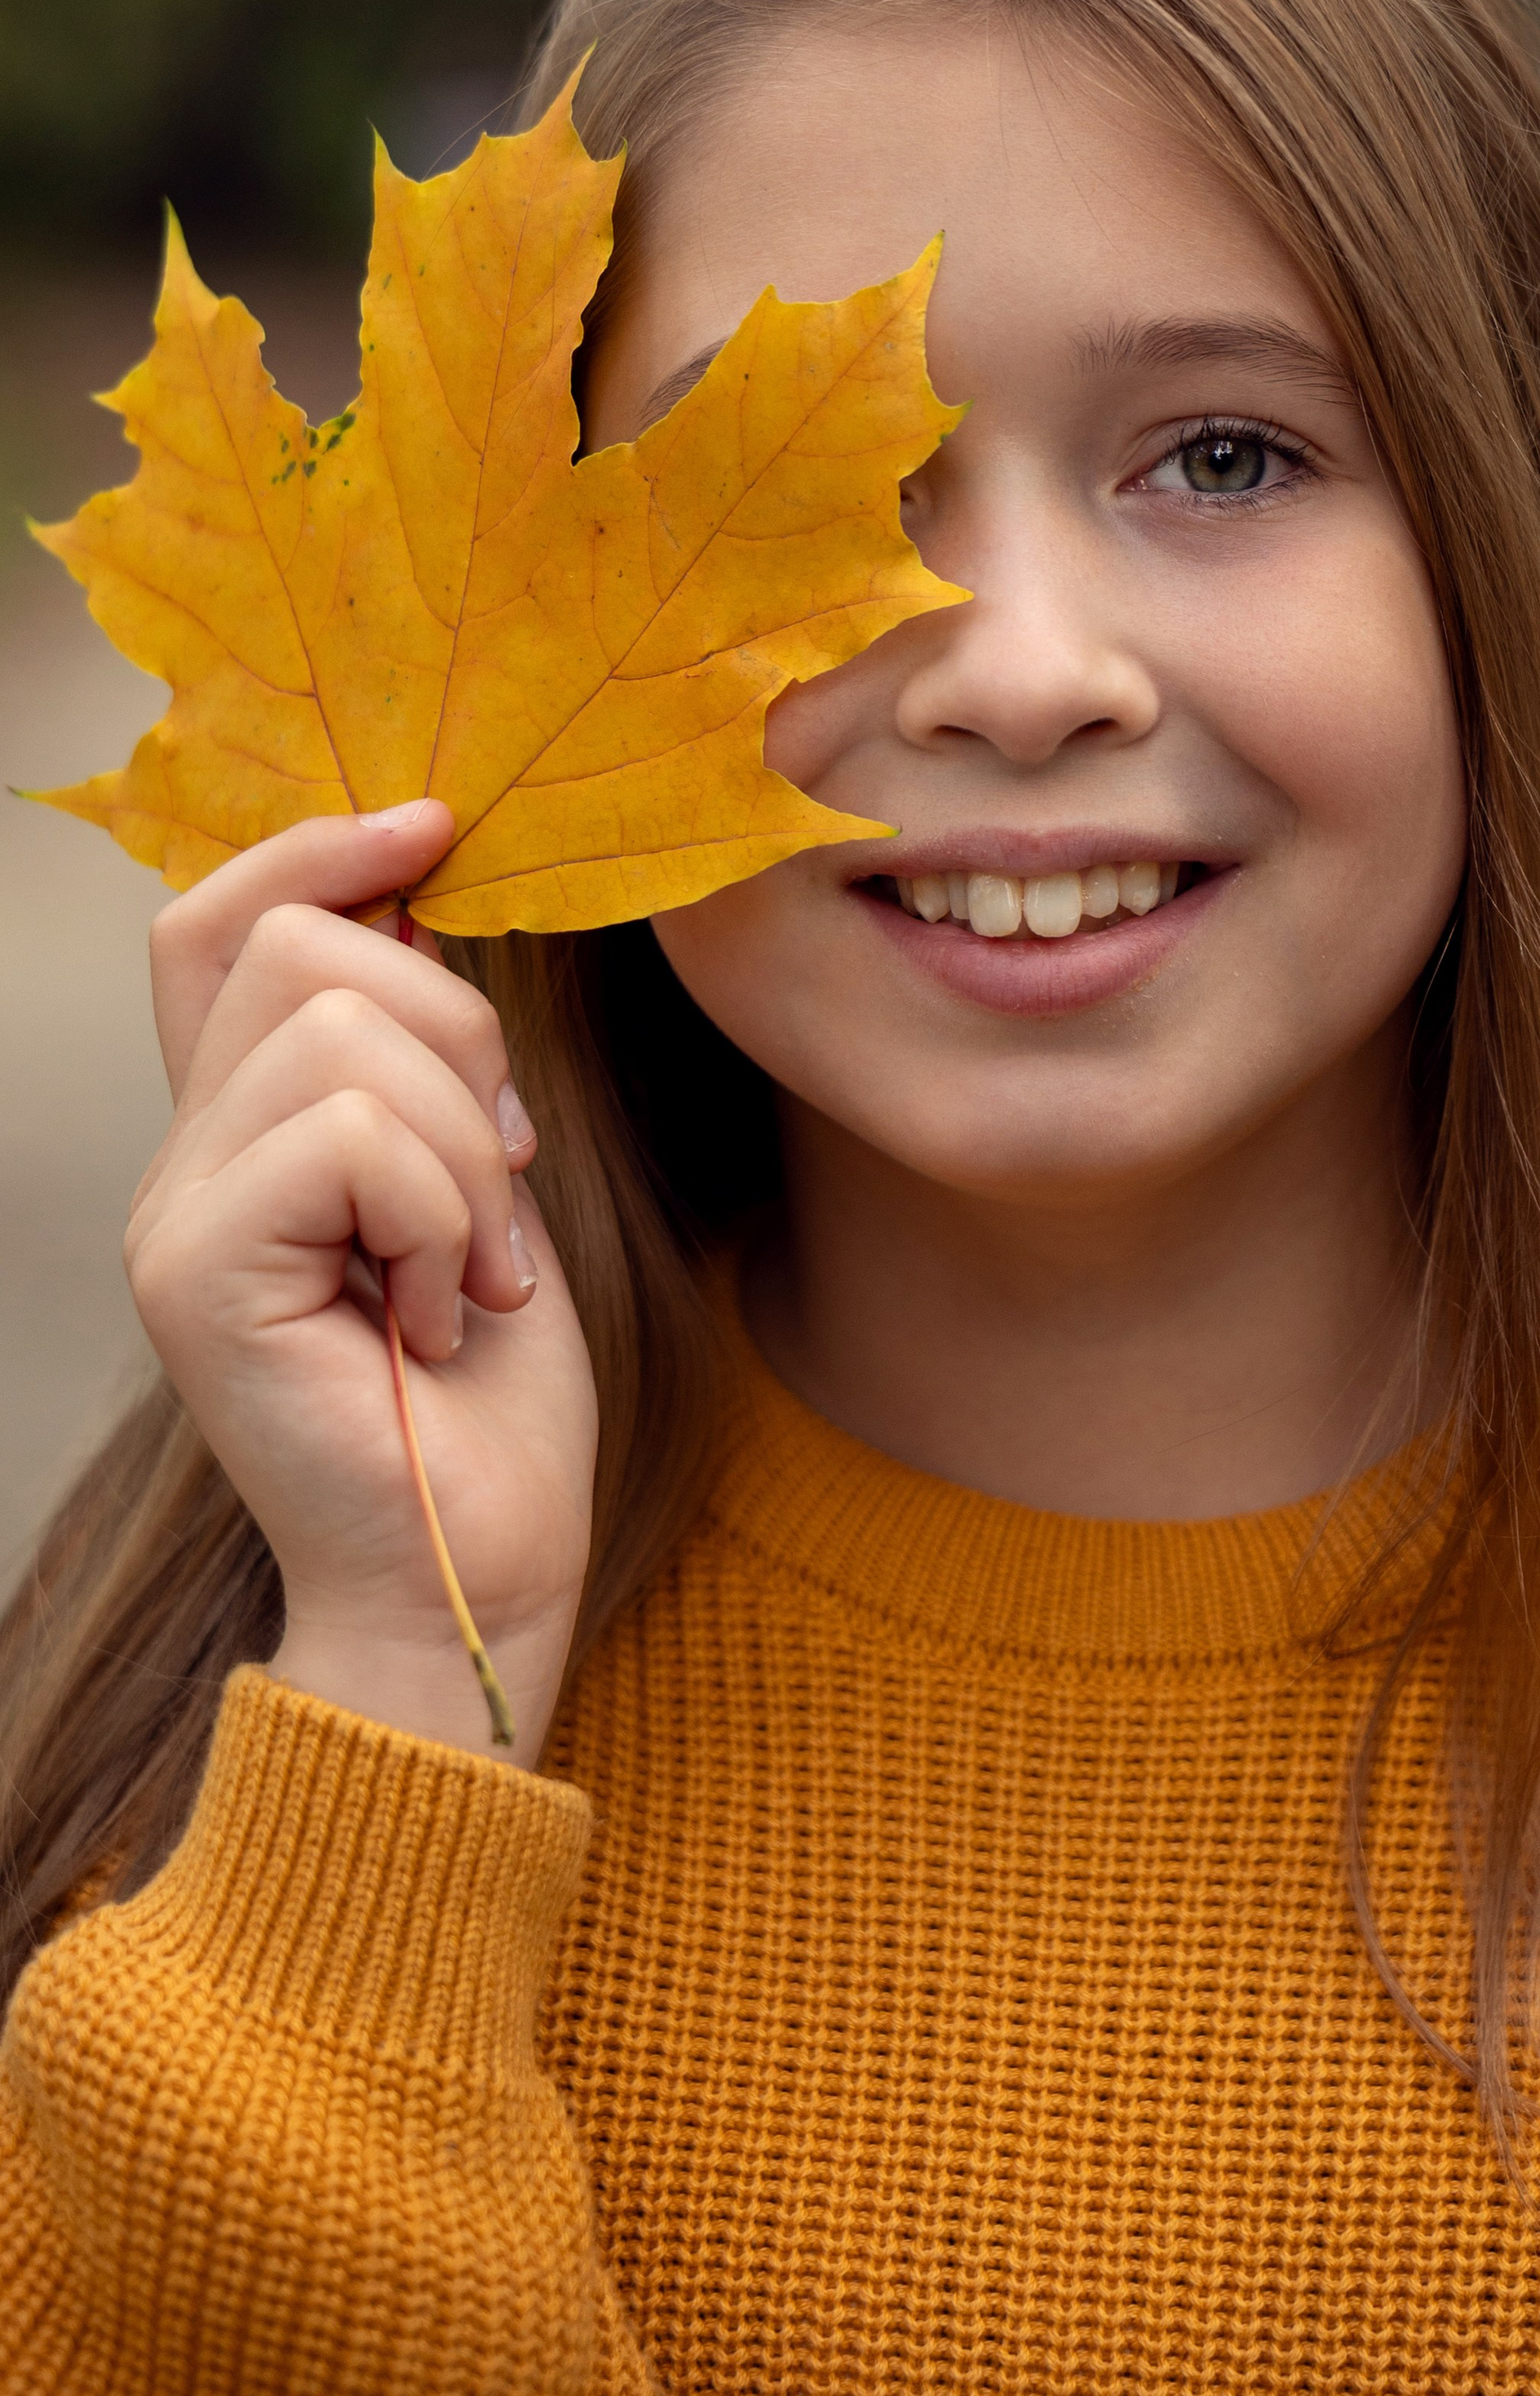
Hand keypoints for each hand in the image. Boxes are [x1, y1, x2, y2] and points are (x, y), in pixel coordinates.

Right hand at [126, 803, 596, 1766]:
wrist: (483, 1564)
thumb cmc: (496, 1398)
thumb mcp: (479, 1181)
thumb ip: (427, 1059)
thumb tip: (424, 899)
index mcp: (246, 1130)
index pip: (221, 922)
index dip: (319, 851)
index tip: (436, 832)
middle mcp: (187, 1161)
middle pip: (307, 946)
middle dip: (461, 1040)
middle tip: (504, 1186)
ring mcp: (179, 1215)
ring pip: (344, 1032)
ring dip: (471, 1152)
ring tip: (477, 1271)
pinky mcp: (200, 1273)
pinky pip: (355, 1137)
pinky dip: (448, 1215)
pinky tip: (447, 1313)